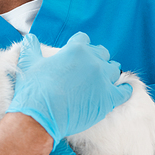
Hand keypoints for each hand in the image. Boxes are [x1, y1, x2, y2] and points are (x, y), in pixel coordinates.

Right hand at [7, 33, 132, 146]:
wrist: (41, 116)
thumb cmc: (34, 89)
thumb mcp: (29, 63)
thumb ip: (31, 48)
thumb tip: (29, 39)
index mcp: (76, 49)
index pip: (83, 39)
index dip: (79, 45)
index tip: (76, 53)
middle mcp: (93, 61)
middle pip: (101, 53)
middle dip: (96, 57)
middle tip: (89, 67)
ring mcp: (103, 79)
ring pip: (113, 70)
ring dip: (109, 72)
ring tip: (104, 79)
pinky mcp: (108, 98)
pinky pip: (124, 91)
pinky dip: (125, 90)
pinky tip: (124, 90)